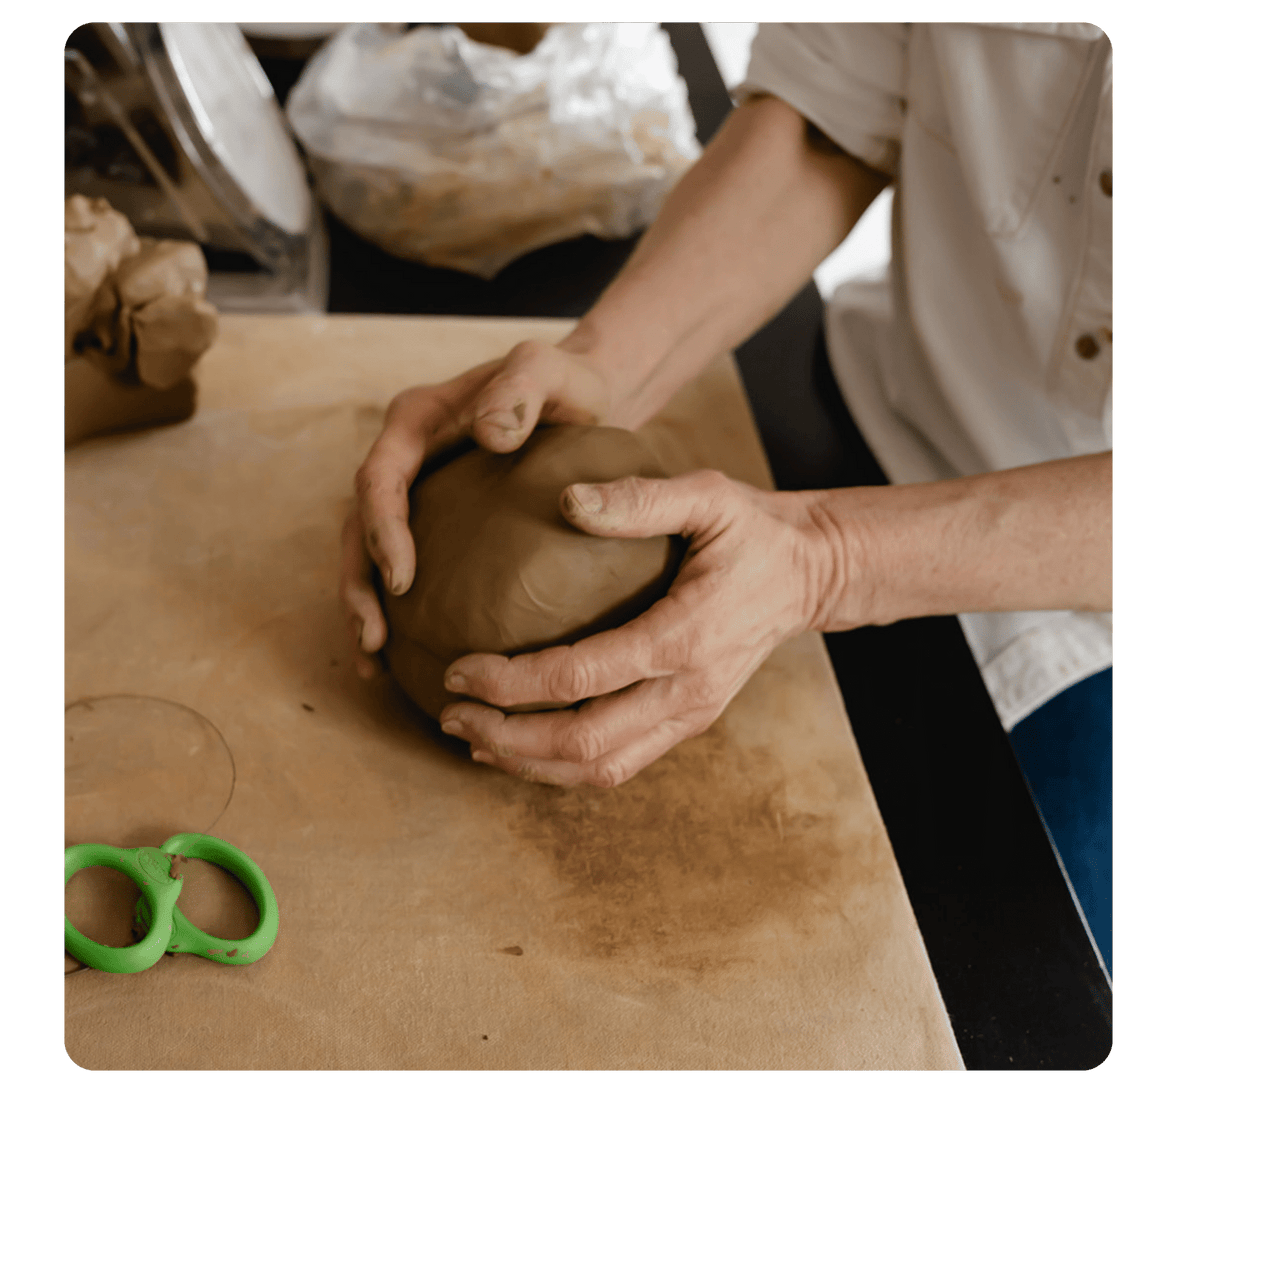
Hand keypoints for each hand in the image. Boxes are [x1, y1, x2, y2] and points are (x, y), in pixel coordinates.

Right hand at [341, 341, 612, 676]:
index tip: (401, 579)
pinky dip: (397, 611)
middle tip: (374, 639)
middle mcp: (403, 459)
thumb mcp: (551, 371)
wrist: (582, 397)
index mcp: (416, 421)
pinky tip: (406, 661)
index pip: (380, 478)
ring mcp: (414, 494)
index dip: (380, 530)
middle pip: (357, 526)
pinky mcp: (433, 524)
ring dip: (365, 606)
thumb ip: (521, 388)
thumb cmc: (568, 383)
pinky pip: (402, 568)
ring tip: (376, 662)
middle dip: (357, 584)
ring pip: (367, 555)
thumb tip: (489, 435)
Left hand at [436, 470, 845, 785]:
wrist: (812, 574)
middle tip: (451, 714)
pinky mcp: (686, 723)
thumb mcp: (708, 495)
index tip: (459, 669)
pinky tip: (521, 748)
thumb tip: (569, 500)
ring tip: (474, 740)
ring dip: (530, 765)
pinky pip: (619, 764)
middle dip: (508, 738)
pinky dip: (563, 767)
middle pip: (584, 744)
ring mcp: (690, 716)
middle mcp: (688, 692)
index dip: (512, 683)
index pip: (581, 677)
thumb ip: (640, 499)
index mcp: (685, 637)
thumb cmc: (753, 529)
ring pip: (600, 769)